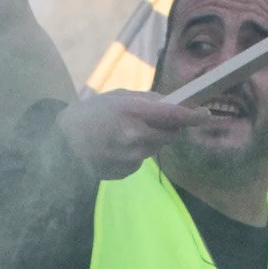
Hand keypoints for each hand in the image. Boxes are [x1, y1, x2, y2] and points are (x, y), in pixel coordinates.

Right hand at [57, 90, 190, 179]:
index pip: (174, 115)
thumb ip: (147, 100)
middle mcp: (136, 136)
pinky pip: (142, 160)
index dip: (193, 116)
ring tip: (124, 133)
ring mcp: (132, 157)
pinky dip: (136, 153)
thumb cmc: (89, 114)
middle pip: (170, 135)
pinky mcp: (127, 171)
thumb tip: (172, 103)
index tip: (206, 114)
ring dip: (150, 140)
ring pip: (156, 148)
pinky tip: (116, 148)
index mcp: (132, 112)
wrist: (62, 145)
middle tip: (153, 121)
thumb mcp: (116, 97)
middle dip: (169, 128)